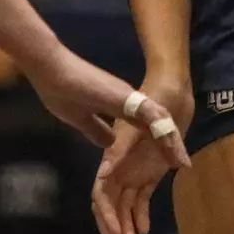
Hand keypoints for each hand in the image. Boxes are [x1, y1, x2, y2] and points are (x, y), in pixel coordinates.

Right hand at [23, 47, 194, 157]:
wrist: (53, 68)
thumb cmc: (63, 91)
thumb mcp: (81, 118)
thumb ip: (96, 130)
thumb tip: (109, 144)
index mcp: (120, 108)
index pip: (143, 131)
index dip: (154, 145)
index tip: (166, 162)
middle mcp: (130, 103)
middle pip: (155, 128)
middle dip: (168, 147)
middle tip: (181, 165)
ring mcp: (129, 98)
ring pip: (158, 122)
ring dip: (169, 142)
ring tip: (180, 162)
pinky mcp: (125, 96)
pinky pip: (149, 115)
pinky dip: (157, 132)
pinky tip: (167, 146)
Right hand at [92, 76, 193, 233]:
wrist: (169, 88)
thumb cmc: (155, 97)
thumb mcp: (148, 119)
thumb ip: (131, 146)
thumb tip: (112, 174)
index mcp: (113, 156)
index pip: (103, 193)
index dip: (106, 215)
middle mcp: (119, 166)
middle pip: (110, 204)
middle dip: (114, 229)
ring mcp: (134, 169)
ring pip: (124, 205)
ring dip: (126, 226)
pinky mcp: (149, 170)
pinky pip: (140, 197)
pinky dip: (140, 213)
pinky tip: (144, 230)